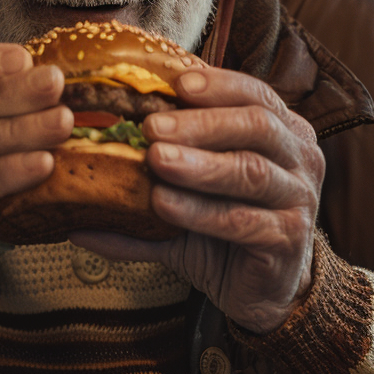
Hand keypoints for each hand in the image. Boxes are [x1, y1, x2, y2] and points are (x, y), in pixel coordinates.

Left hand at [71, 68, 323, 333]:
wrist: (261, 289)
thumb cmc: (224, 226)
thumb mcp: (188, 191)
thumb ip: (146, 170)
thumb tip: (73, 166)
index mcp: (281, 129)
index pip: (253, 94)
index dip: (217, 85)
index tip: (176, 83)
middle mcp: (299, 157)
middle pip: (256, 126)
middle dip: (201, 123)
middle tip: (151, 126)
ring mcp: (300, 199)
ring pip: (250, 172)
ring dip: (199, 165)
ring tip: (155, 159)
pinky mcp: (288, 239)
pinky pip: (242, 221)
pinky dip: (200, 212)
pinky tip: (164, 205)